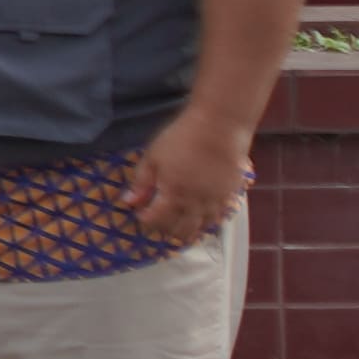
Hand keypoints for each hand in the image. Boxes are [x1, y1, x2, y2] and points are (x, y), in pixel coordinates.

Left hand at [122, 107, 258, 242]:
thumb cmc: (181, 138)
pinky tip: (200, 220)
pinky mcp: (230, 194)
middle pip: (180, 228)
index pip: (157, 219)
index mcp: (173, 193)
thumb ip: (141, 182)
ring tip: (177, 228)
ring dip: (188, 231)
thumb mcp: (152, 157)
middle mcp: (195, 202)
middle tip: (157, 224)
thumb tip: (128, 202)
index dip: (146, 220)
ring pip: (201, 227)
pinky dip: (207, 223)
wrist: (219, 128)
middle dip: (165, 230)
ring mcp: (215, 200)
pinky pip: (218, 217)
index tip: (140, 216)